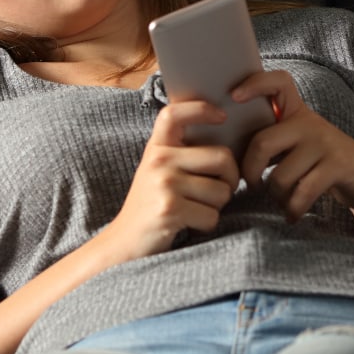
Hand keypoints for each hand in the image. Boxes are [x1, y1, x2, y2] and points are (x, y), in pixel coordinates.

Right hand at [100, 99, 241, 258]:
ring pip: (222, 191)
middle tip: (219, 191)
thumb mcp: (159, 172)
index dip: (201, 109)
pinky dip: (207, 224)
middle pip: (222, 157)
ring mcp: (164, 183)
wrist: (123, 244)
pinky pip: (212, 215)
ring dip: (217, 206)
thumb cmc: (151, 207)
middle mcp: (159, 160)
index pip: (175, 114)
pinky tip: (188, 224)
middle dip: (230, 180)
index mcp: (157, 148)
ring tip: (195, 210)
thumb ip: (182, 154)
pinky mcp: (170, 209)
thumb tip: (227, 142)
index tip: (222, 116)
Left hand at [234, 69, 353, 224]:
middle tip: (253, 185)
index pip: (279, 82)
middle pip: (263, 142)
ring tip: (282, 202)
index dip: (255, 83)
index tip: (234, 97)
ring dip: (276, 197)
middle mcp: (311, 123)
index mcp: (297, 113)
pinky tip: (293, 215)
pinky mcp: (338, 165)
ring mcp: (326, 143)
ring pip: (280, 175)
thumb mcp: (298, 144)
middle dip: (250, 172)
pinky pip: (302, 192)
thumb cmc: (322, 164)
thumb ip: (272, 140)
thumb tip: (229, 153)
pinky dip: (293, 209)